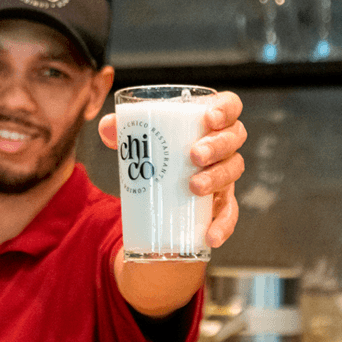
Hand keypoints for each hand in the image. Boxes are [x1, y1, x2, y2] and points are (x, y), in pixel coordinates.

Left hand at [98, 90, 245, 247]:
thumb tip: (107, 127)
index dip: (226, 109)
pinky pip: (229, 213)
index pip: (230, 105)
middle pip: (234, 139)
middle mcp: (224, 146)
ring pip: (232, 172)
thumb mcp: (139, 137)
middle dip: (217, 146)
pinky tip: (210, 236)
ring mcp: (225, 174)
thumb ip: (121, 128)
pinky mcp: (221, 203)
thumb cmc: (156, 151)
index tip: (208, 118)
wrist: (160, 188)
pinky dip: (223, 225)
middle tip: (194, 155)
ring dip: (217, 178)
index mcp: (208, 122)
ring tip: (194, 187)